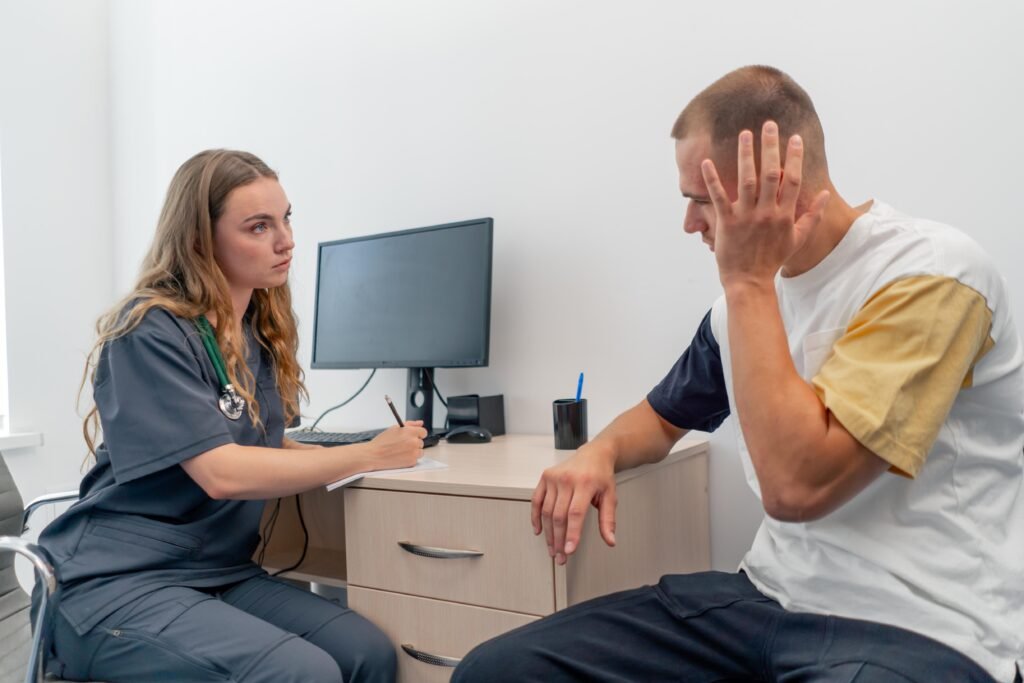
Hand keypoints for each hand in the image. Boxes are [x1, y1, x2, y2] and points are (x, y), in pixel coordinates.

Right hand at [369, 420, 425, 469]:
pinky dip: (409, 459)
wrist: (374, 455)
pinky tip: (400, 457)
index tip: (412, 437)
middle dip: (413, 443)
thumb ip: (410, 424)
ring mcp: (414, 453)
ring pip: (420, 451)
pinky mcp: (412, 462)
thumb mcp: (395, 428)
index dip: (417, 434)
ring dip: (413, 451)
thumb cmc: (382, 442)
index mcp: (410, 432)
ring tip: (401, 451)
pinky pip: (415, 460)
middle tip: (402, 445)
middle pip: (421, 442)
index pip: (423, 432)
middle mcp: (414, 442)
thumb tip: (420, 423)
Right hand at [531, 445, 616, 565]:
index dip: (571, 533)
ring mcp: (554, 477)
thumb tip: (610, 541)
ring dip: (548, 533)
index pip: (576, 513)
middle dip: (558, 539)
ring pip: (547, 511)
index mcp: (586, 483)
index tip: (569, 550)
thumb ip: (608, 520)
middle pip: (559, 515)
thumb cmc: (602, 476)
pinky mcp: (545, 477)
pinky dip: (535, 517)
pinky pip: (536, 500)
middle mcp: (568, 479)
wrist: (593, 454)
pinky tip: (539, 531)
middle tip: (560, 557)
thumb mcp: (610, 497)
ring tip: (552, 549)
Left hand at [701, 121, 829, 287]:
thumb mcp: (797, 239)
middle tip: (769, 125)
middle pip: (772, 174)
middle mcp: (767, 213)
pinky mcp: (727, 223)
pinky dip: (712, 179)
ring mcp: (746, 217)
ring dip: (747, 155)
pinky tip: (706, 162)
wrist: (750, 281)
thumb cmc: (773, 260)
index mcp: (785, 215)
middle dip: (771, 147)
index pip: (793, 180)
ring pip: (748, 180)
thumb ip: (811, 216)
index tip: (795, 138)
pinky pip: (719, 197)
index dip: (795, 157)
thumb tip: (823, 194)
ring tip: (745, 134)